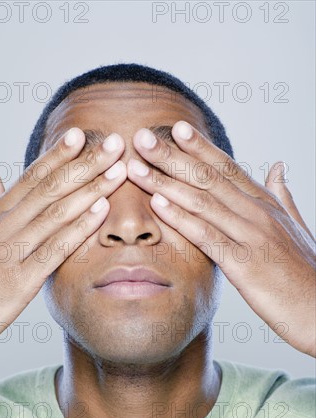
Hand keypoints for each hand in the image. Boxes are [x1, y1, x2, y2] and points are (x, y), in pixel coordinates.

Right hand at [0, 129, 125, 368]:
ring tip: (118, 170)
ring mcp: (11, 252)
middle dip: (84, 164)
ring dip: (91, 189)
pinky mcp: (20, 281)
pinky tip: (102, 210)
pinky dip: (80, 228)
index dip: (57, 155)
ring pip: (56, 213)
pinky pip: (55, 249)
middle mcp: (2, 227)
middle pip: (49, 188)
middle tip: (114, 144)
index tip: (81, 134)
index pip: (30, 178)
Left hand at [127, 121, 315, 356]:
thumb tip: (278, 166)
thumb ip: (283, 196)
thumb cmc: (306, 272)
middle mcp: (258, 214)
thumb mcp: (296, 226)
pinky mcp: (245, 265)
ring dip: (166, 183)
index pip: (228, 169)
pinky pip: (208, 237)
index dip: (200, 147)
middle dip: (173, 157)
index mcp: (266, 204)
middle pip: (209, 179)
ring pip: (203, 203)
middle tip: (143, 138)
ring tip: (137, 168)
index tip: (176, 128)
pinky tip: (158, 206)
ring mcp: (252, 237)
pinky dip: (182, 220)